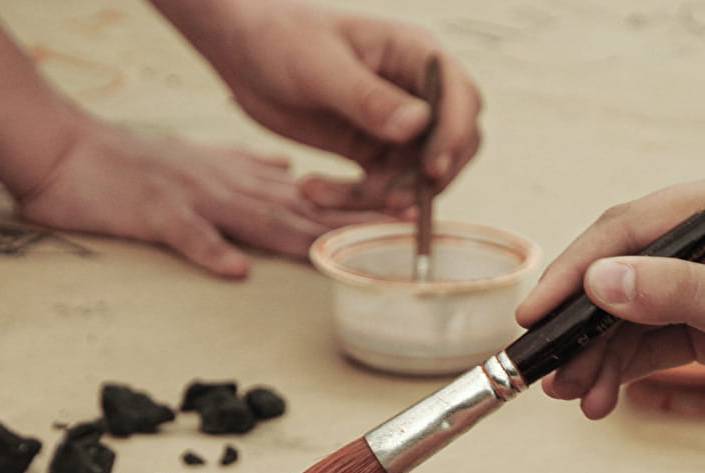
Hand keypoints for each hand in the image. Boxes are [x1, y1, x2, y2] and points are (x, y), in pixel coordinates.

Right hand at [17, 118, 390, 277]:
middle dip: (351, 223)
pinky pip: (186, 236)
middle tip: (400, 232)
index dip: (358, 207)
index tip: (403, 214)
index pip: (310, 197)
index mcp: (240, 179)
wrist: (69, 151)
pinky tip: (234, 269)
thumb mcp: (203, 157)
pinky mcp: (156, 213)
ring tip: (341, 253)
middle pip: (300, 209)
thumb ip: (249, 167)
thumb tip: (290, 170)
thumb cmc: (133, 163)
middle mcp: (229, 187)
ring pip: (257, 218)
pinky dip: (211, 251)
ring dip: (301, 236)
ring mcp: (195, 199)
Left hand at [154, 0, 482, 209]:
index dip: (454, 137)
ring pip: (412, 177)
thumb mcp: (321, 67)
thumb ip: (368, 98)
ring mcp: (395, 125)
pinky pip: (379, 187)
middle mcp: (415, 92)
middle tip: (387, 201)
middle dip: (424, 180)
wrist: (242, 50)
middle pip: (451, 146)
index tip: (431, 171)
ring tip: (318, 195)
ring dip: (376, 196)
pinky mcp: (370, 150)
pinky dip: (351, 199)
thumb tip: (419, 125)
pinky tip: (312, 191)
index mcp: (415, 55)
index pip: (462, 99)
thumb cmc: (281, 38)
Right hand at [515, 168, 704, 472]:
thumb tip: (601, 280)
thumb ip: (681, 295)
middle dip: (580, 322)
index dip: (578, 271)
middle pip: (623, 270)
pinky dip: (623, 370)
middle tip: (542, 366)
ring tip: (572, 396)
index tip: (536, 313)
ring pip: (632, 315)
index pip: (636, 228)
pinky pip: (653, 343)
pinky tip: (600, 398)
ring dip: (597, 355)